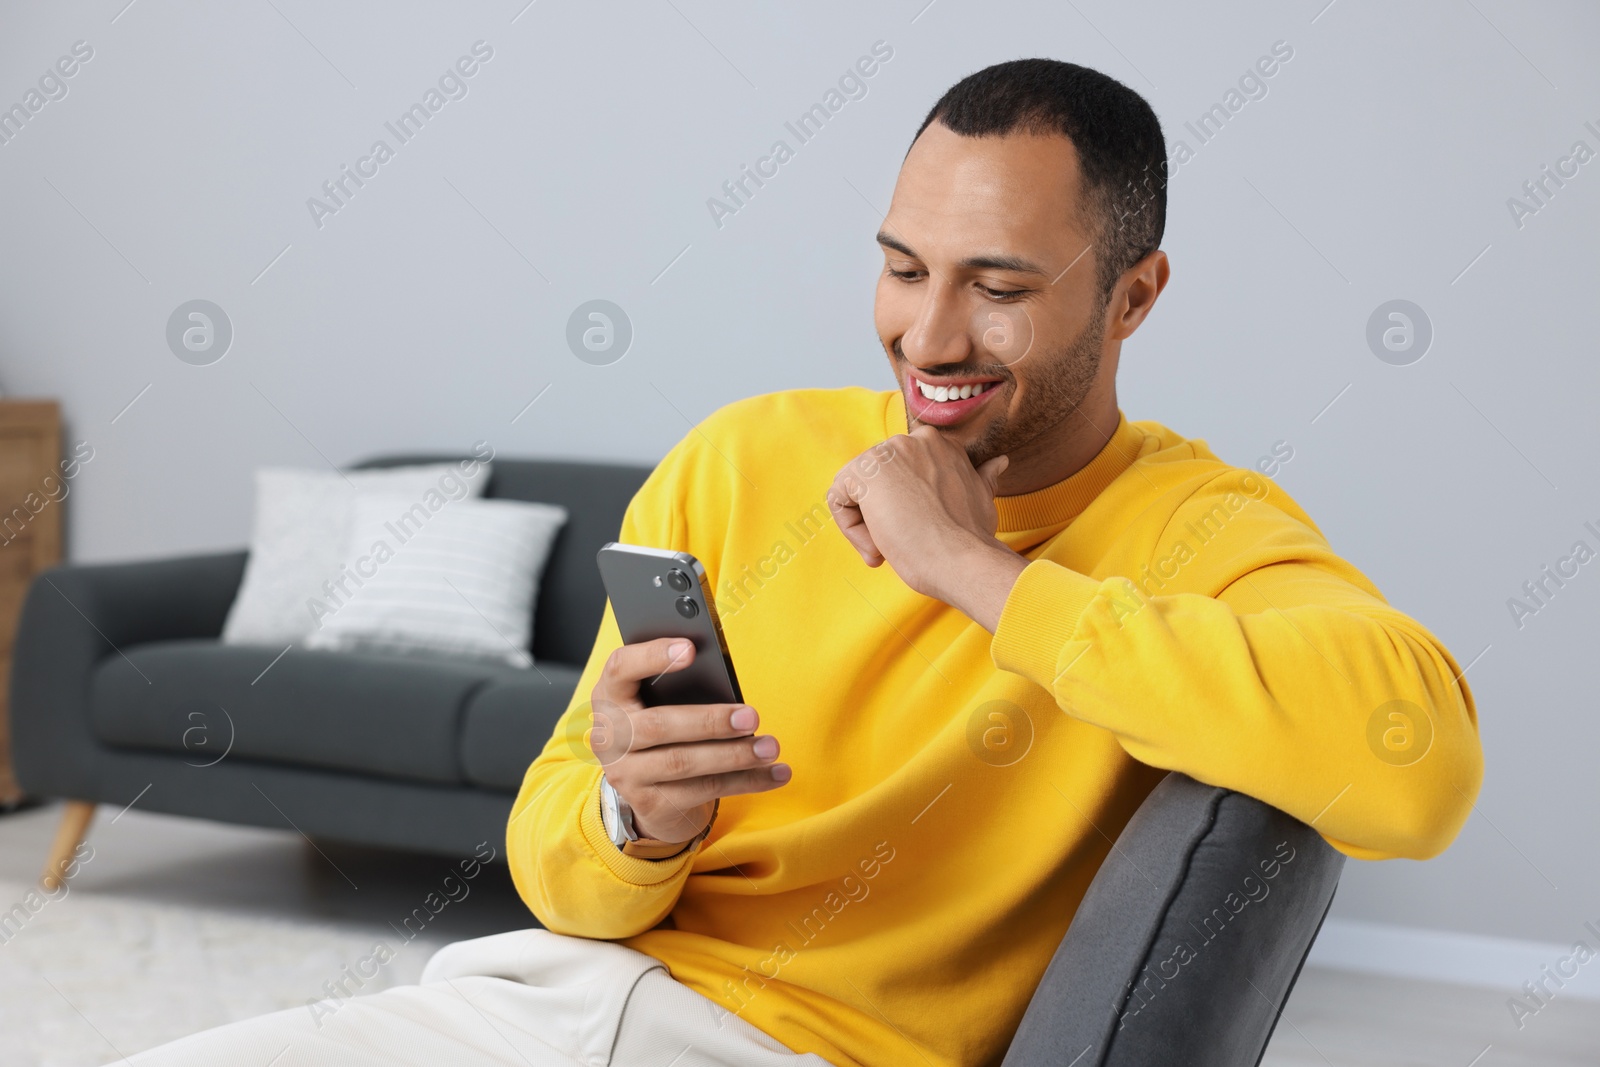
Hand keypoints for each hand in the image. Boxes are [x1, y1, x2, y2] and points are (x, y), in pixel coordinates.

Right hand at [588, 638, 790, 842]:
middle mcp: (610, 736)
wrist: (644, 791)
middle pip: (659, 725)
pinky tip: (775, 773)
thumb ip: (678, 687)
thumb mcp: (657, 702)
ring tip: (770, 747)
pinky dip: (745, 781)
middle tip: (752, 716)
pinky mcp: (650, 804)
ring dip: (734, 755)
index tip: (691, 649)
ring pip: (683, 763)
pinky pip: (702, 791)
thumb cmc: (660, 729)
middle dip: (710, 721)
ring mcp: (626, 774)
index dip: (652, 656)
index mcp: (610, 696)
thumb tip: (726, 682)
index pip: (620, 668)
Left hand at [827, 424, 1028, 631]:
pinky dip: (852, 529)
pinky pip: (839, 499)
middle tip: (905, 542)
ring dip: (868, 524)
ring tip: (893, 546)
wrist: (961, 558)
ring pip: (856, 491)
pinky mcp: (863, 472)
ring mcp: (886, 453)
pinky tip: (880, 545)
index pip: (901, 472)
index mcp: (938, 444)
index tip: (922, 528)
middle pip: (876, 481)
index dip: (907, 505)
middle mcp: (912, 440)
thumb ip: (982, 476)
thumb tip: (998, 463)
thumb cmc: (972, 536)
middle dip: (885, 514)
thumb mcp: (982, 497)